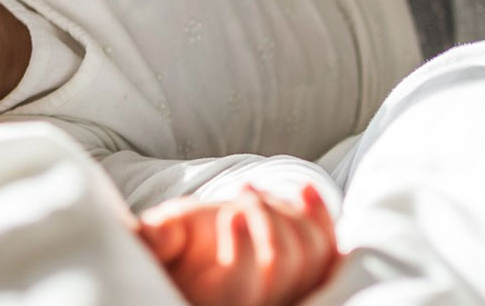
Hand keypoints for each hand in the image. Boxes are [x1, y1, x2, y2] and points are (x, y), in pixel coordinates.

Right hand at [137, 184, 340, 305]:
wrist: (201, 252)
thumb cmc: (176, 245)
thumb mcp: (155, 239)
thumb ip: (155, 237)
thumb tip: (155, 235)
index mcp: (216, 302)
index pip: (240, 287)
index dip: (243, 248)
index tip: (230, 211)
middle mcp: (259, 305)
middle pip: (283, 263)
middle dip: (265, 216)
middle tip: (242, 191)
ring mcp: (290, 292)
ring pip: (311, 254)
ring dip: (289, 211)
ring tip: (253, 192)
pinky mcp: (310, 276)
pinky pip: (330, 253)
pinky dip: (322, 218)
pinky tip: (304, 189)